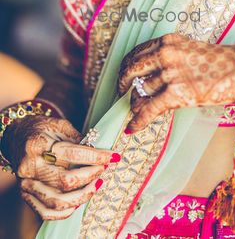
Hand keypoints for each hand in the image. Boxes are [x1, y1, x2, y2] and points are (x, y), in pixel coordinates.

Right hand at [2, 115, 116, 219]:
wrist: (18, 136)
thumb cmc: (43, 129)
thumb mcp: (61, 126)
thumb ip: (78, 140)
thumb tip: (99, 153)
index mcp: (38, 144)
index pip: (72, 154)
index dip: (96, 156)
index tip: (113, 156)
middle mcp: (30, 166)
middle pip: (66, 180)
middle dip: (91, 175)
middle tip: (104, 168)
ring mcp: (26, 183)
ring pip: (57, 200)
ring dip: (83, 195)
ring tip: (97, 184)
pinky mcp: (25, 195)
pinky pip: (46, 212)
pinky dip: (65, 211)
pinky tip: (80, 201)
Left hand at [118, 32, 234, 132]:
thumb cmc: (219, 61)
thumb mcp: (189, 49)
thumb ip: (169, 55)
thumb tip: (149, 74)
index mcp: (168, 41)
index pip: (137, 52)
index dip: (126, 66)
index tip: (124, 75)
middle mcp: (166, 54)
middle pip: (132, 70)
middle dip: (123, 83)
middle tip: (121, 92)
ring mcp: (171, 74)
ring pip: (142, 91)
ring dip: (136, 103)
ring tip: (136, 109)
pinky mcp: (177, 94)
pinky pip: (149, 109)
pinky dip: (138, 119)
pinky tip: (132, 127)